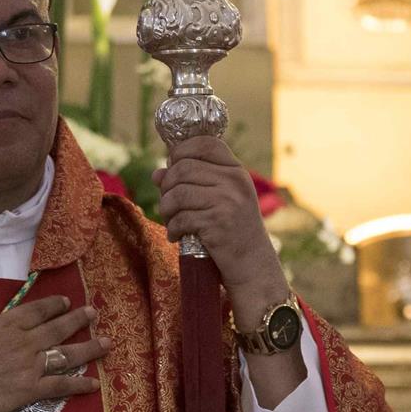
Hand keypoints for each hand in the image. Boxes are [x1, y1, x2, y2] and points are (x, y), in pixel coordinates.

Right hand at [0, 269, 109, 411]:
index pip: (37, 311)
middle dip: (79, 320)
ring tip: (108, 343)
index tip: (67, 302)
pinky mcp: (28, 390)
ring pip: (66, 355)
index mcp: (5, 324)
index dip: (54, 306)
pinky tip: (95, 384)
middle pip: (58, 329)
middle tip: (95, 313)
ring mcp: (28, 366)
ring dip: (89, 349)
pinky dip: (79, 385)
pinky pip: (60, 386)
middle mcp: (23, 342)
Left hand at [152, 136, 289, 324]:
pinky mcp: (218, 223)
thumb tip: (157, 173)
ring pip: (178, 192)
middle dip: (167, 186)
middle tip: (168, 205)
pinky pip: (181, 217)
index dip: (181, 151)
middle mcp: (235, 182)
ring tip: (171, 221)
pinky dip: (173, 229)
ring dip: (166, 208)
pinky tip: (177, 236)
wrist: (253, 268)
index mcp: (236, 172)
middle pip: (184, 167)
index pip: (205, 143)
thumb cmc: (233, 234)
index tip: (172, 167)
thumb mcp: (220, 201)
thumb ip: (192, 183)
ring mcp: (228, 201)